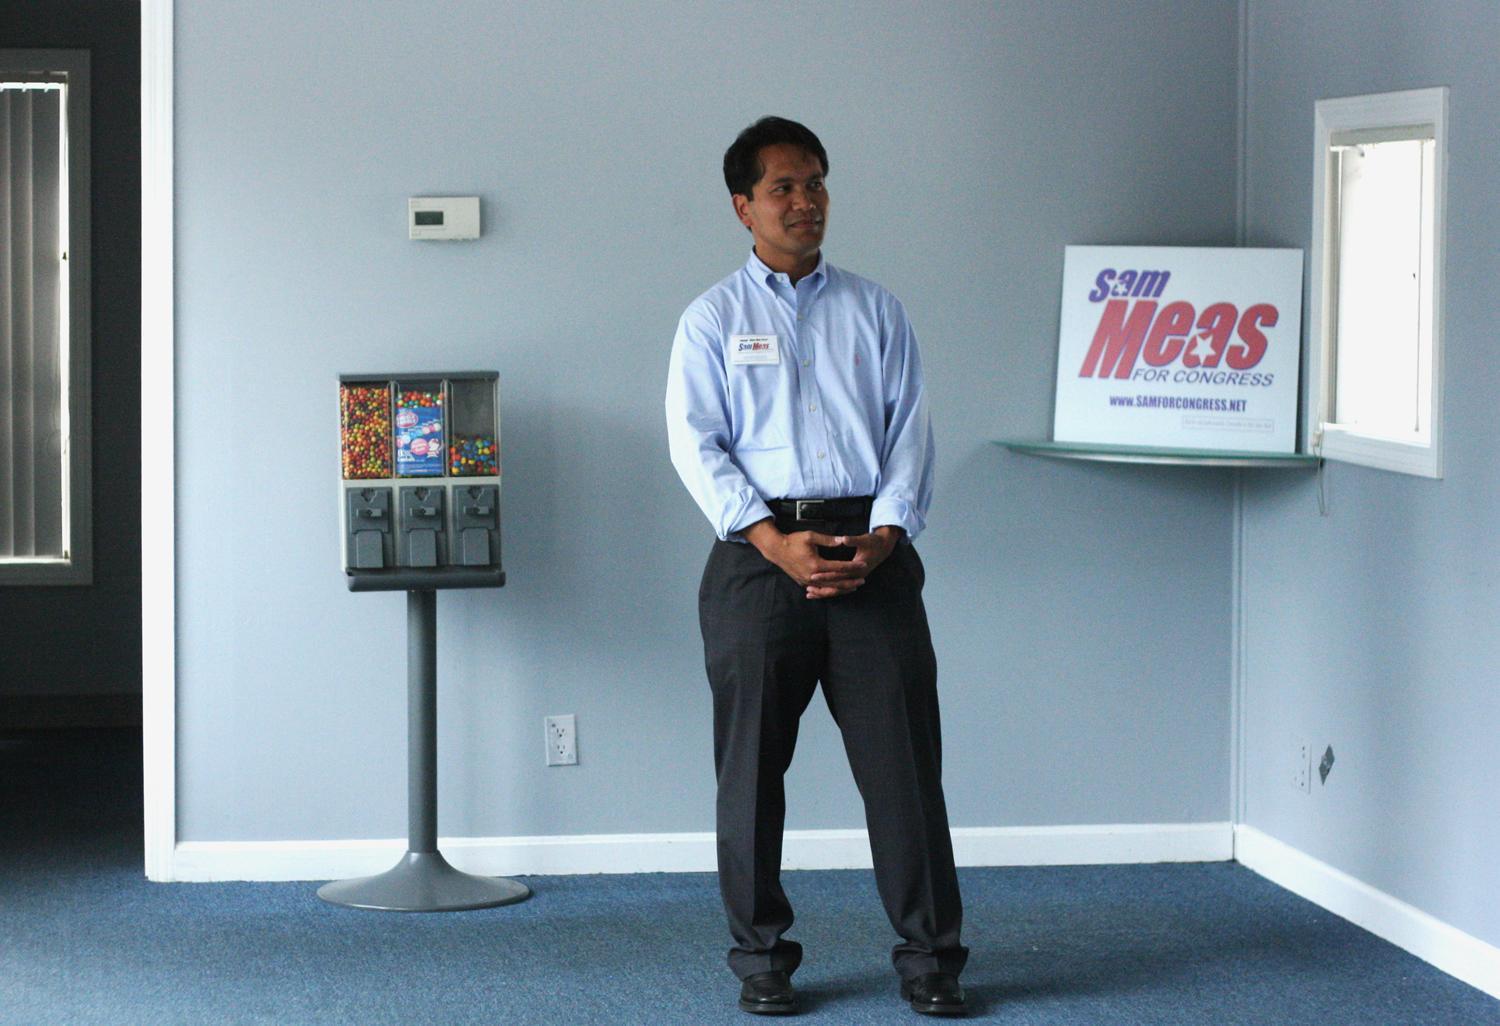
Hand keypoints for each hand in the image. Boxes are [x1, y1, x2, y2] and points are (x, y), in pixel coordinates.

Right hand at [744, 521, 901, 600]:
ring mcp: (807, 581)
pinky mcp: (803, 582)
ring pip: (828, 588)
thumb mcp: (810, 536)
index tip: (863, 564)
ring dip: (842, 588)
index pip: (839, 567)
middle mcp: (813, 576)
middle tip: (863, 580)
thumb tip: (843, 540)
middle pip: (836, 582)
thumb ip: (828, 540)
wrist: (776, 550)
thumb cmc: (793, 541)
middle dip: (851, 581)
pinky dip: (829, 590)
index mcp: (816, 564)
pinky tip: (837, 590)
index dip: (853, 566)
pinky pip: (819, 589)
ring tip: (853, 587)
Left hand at [805, 526, 901, 598]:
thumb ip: (852, 540)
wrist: (883, 547)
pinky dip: (829, 591)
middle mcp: (857, 576)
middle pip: (837, 586)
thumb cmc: (873, 542)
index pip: (839, 574)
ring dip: (824, 592)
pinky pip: (839, 588)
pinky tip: (817, 591)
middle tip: (808, 589)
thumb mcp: (864, 539)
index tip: (813, 575)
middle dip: (822, 588)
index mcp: (858, 568)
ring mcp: (855, 579)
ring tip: (809, 594)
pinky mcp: (853, 579)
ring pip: (838, 590)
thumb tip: (843, 539)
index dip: (826, 575)